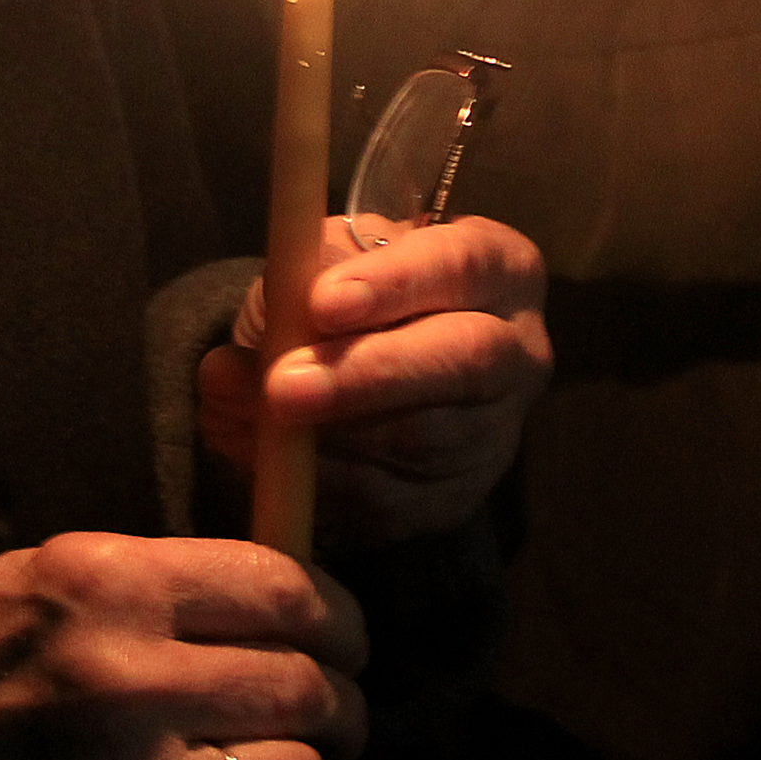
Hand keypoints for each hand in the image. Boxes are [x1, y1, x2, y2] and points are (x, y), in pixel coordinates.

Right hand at [0, 532, 364, 759]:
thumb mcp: (36, 579)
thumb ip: (158, 587)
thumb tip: (277, 601)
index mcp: (106, 585)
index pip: (287, 589)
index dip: (335, 615)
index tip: (339, 633)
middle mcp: (128, 680)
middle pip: (309, 686)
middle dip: (339, 698)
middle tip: (333, 706)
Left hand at [200, 215, 551, 549]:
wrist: (372, 359)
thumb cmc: (355, 290)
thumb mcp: (336, 256)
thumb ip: (310, 275)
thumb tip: (275, 327)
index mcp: (501, 268)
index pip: (460, 266)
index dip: (393, 285)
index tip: (321, 302)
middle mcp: (518, 351)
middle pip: (463, 361)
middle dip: (367, 374)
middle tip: (282, 386)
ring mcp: (496, 433)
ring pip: (423, 442)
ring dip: (325, 436)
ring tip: (242, 414)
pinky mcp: (457, 498)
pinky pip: (392, 503)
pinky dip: (321, 484)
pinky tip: (269, 460)